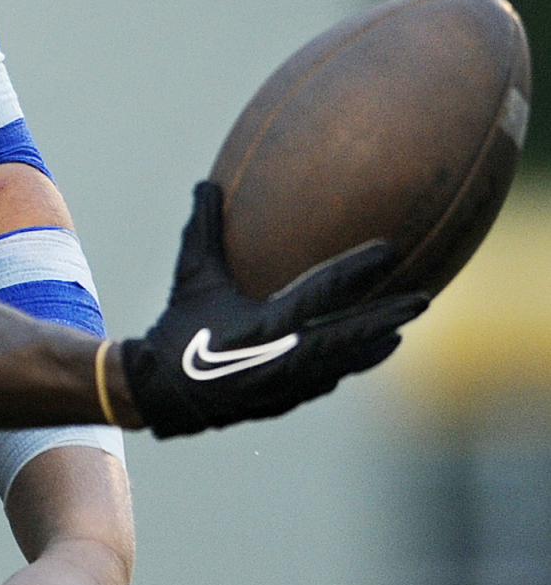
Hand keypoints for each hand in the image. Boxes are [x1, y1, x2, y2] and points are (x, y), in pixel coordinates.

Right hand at [119, 181, 427, 438]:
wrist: (160, 393)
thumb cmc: (177, 328)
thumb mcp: (191, 276)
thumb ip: (203, 229)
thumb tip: (208, 183)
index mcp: (268, 323)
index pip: (326, 290)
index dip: (361, 268)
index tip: (391, 250)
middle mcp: (287, 356)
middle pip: (352, 334)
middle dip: (391, 315)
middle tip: (423, 300)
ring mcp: (289, 384)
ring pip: (345, 364)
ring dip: (374, 346)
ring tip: (399, 334)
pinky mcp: (283, 401)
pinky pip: (324, 382)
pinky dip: (344, 366)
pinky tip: (354, 357)